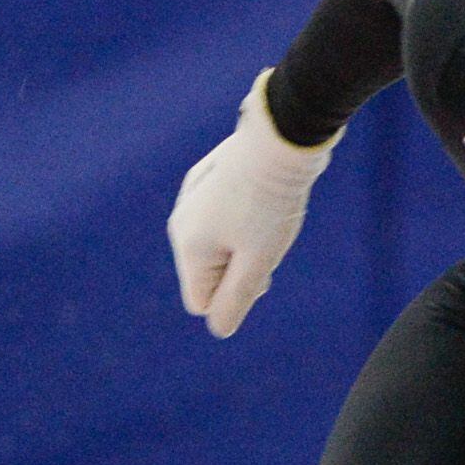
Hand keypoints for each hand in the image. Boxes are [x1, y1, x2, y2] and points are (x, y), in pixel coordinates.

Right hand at [166, 68, 338, 337]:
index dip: (234, 296)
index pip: (201, 301)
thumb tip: (218, 329)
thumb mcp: (257, 262)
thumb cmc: (271, 203)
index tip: (261, 269)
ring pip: (219, 242)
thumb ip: (235, 300)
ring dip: (245, 242)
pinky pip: (223, 215)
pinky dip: (244, 215)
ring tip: (269, 215)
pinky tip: (261, 195)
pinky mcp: (210, 177)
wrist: (282, 135)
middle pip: (210, 271)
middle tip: (270, 240)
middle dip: (240, 269)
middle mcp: (181, 221)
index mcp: (188, 245)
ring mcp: (193, 196)